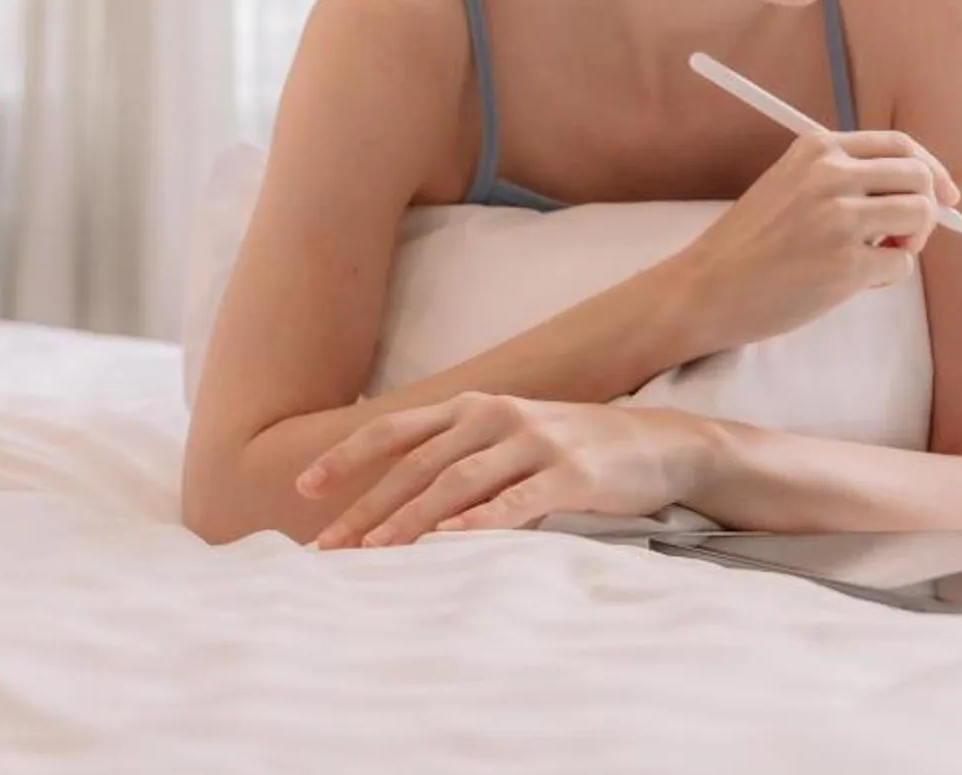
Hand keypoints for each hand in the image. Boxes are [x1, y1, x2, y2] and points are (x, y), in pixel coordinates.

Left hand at [298, 393, 702, 548]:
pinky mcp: (572, 473)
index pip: (394, 431)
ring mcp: (534, 442)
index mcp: (472, 407)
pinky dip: (481, 521)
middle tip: (329, 547)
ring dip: (410, 519)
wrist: (658, 445)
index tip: (304, 490)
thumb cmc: (570, 450)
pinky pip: (517, 500)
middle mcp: (495, 417)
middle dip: (366, 507)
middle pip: (416, 465)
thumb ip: (458, 455)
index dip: (347, 458)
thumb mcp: (508, 438)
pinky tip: (450, 542)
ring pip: (457, 482)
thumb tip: (395, 495)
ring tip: (374, 552)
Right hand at [672, 127, 961, 353]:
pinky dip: (887, 277)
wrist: (708, 286)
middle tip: (902, 237)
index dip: (932, 168)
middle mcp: (830, 175)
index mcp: (816, 148)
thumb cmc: (751, 244)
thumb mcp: (790, 185)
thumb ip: (843, 178)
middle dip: (926, 209)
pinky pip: (902, 264)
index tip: (945, 195)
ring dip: (912, 242)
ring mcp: (839, 218)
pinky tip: (852, 283)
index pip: (900, 144)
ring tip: (876, 259)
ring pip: (922, 216)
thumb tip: (924, 192)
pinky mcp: (846, 264)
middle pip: (921, 178)